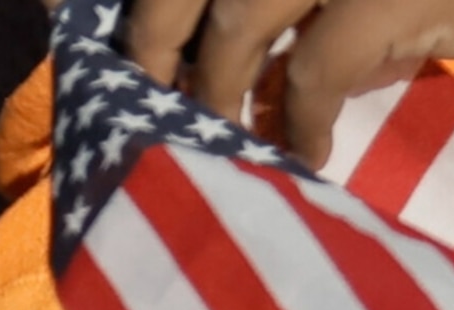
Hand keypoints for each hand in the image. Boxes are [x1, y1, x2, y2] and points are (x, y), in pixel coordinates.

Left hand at [117, 0, 453, 162]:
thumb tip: (249, 45)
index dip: (164, 1)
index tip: (146, 44)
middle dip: (156, 28)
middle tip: (146, 84)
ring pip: (237, 18)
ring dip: (212, 83)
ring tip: (212, 127)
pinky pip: (307, 73)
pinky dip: (295, 120)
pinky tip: (300, 151)